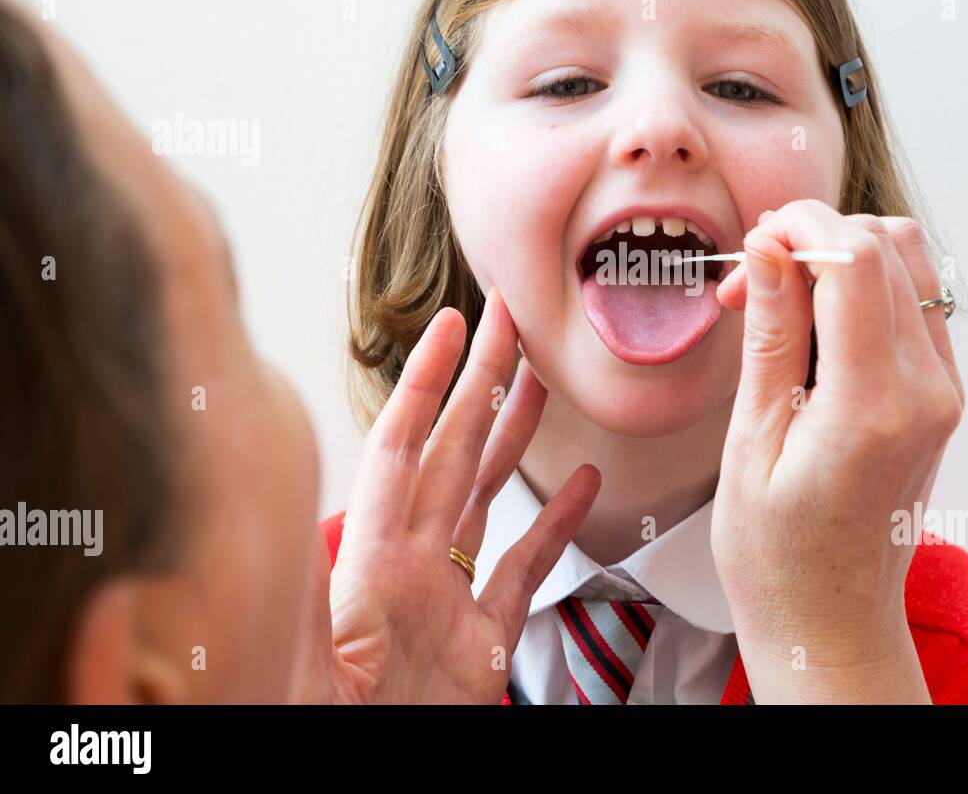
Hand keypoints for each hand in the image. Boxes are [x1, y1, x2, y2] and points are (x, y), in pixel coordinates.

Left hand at [291, 287, 599, 702]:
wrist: (362, 772)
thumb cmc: (324, 729)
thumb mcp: (302, 663)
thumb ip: (302, 590)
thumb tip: (276, 505)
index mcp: (373, 564)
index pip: (402, 449)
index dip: (426, 382)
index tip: (448, 327)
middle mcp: (411, 569)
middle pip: (453, 455)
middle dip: (480, 384)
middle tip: (507, 328)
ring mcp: (448, 602)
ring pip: (487, 498)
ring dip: (512, 438)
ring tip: (538, 386)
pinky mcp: (483, 644)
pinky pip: (523, 570)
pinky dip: (555, 525)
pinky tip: (581, 488)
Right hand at [711, 200, 963, 702]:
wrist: (831, 621)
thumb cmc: (778, 555)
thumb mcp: (753, 443)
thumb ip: (772, 337)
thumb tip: (773, 247)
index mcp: (874, 405)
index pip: (858, 258)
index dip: (801, 225)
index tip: (752, 240)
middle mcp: (927, 391)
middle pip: (888, 247)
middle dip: (813, 238)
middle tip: (750, 283)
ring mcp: (943, 393)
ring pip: (908, 266)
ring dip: (839, 257)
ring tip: (776, 299)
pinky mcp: (940, 397)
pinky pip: (911, 307)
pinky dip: (860, 290)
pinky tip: (810, 324)